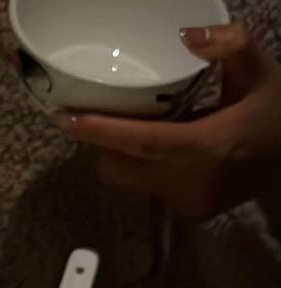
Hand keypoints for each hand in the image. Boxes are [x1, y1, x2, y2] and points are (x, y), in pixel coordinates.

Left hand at [55, 23, 280, 219]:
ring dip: (122, 156)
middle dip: (101, 145)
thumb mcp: (261, 71)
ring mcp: (186, 203)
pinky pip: (149, 189)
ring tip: (131, 126)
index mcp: (206, 147)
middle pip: (121, 168)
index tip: (66, 118)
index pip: (141, 142)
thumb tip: (186, 34)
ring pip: (130, 181)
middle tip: (95, 115)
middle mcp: (189, 183)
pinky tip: (160, 146)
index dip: (100, 131)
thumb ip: (230, 45)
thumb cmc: (277, 113)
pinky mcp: (188, 213)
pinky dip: (144, 167)